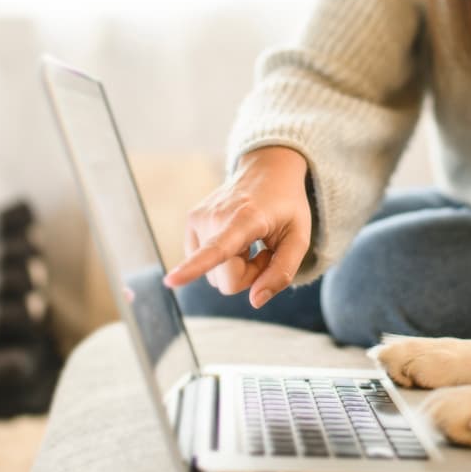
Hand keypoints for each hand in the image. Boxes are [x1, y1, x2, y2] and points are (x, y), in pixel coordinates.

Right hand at [161, 146, 311, 309]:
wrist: (268, 170)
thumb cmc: (287, 206)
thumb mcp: (299, 239)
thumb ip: (282, 272)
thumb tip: (254, 301)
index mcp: (245, 219)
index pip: (217, 249)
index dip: (194, 267)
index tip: (171, 281)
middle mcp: (215, 216)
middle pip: (225, 280)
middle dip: (248, 276)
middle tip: (264, 250)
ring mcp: (199, 217)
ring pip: (213, 276)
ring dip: (235, 267)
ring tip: (251, 242)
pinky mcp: (191, 221)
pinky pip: (204, 263)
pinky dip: (223, 260)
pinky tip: (236, 240)